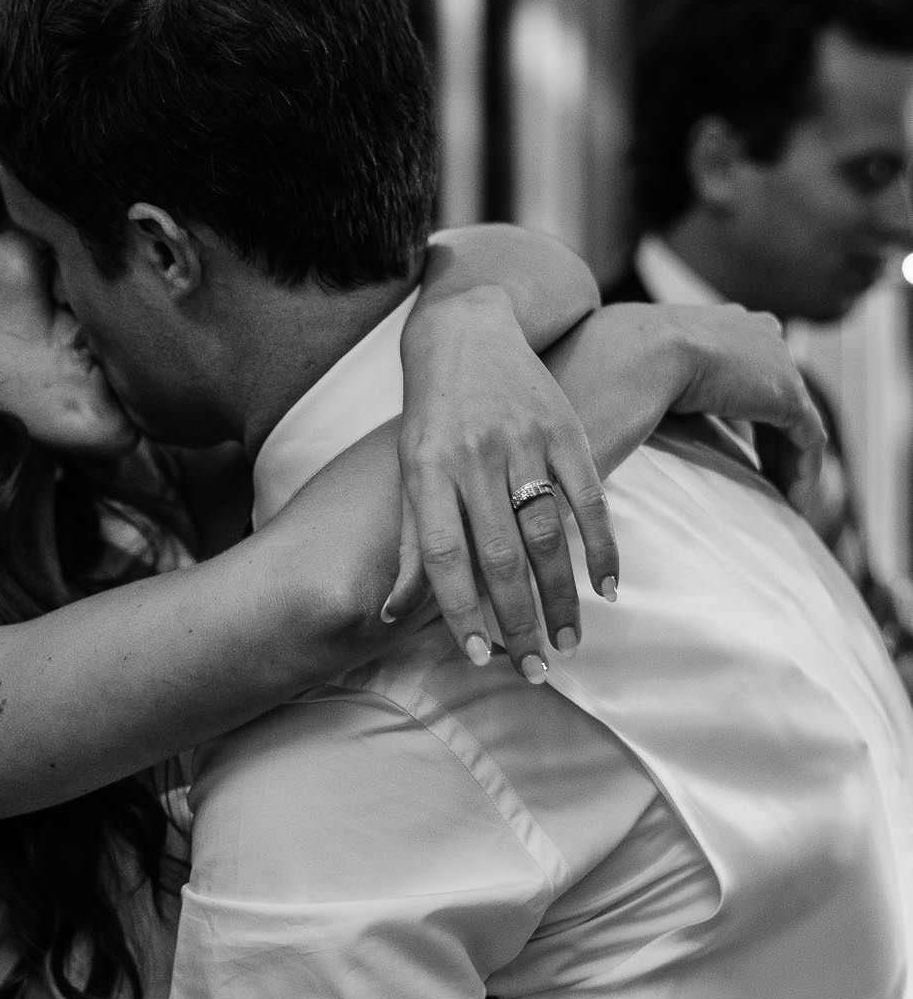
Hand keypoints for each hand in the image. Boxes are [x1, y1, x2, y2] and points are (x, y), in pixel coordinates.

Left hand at [385, 286, 618, 676]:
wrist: (468, 328)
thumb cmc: (431, 415)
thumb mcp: (408, 471)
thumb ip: (410, 543)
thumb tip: (391, 614)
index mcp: (427, 472)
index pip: (445, 555)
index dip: (461, 610)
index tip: (480, 656)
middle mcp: (475, 458)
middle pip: (500, 555)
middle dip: (519, 619)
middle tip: (536, 670)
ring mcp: (523, 441)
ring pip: (547, 534)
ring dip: (561, 597)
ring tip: (568, 644)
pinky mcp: (564, 429)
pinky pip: (589, 497)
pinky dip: (602, 546)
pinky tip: (607, 589)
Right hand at [650, 303, 825, 508]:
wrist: (641, 354)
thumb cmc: (620, 362)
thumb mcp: (640, 368)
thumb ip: (657, 384)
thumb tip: (630, 415)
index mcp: (723, 324)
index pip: (744, 372)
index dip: (742, 414)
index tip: (730, 449)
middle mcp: (757, 334)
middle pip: (774, 396)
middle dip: (770, 441)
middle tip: (760, 482)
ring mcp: (778, 361)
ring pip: (795, 421)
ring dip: (787, 463)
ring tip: (777, 503)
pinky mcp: (788, 393)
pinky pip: (808, 439)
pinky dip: (803, 472)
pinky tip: (792, 506)